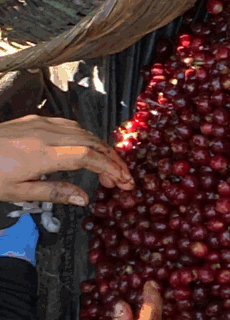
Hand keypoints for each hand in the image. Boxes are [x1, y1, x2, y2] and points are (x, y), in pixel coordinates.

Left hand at [0, 115, 131, 204]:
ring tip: (108, 165)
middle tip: (123, 177)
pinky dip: (86, 136)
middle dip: (113, 159)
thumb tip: (84, 199)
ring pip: (83, 132)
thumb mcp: (17, 192)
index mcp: (43, 155)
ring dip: (101, 147)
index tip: (123, 181)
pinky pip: (69, 125)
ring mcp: (40, 124)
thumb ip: (53, 193)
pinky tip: (86, 146)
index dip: (111, 169)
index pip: (89, 158)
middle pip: (92, 142)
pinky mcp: (34, 120)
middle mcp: (46, 135)